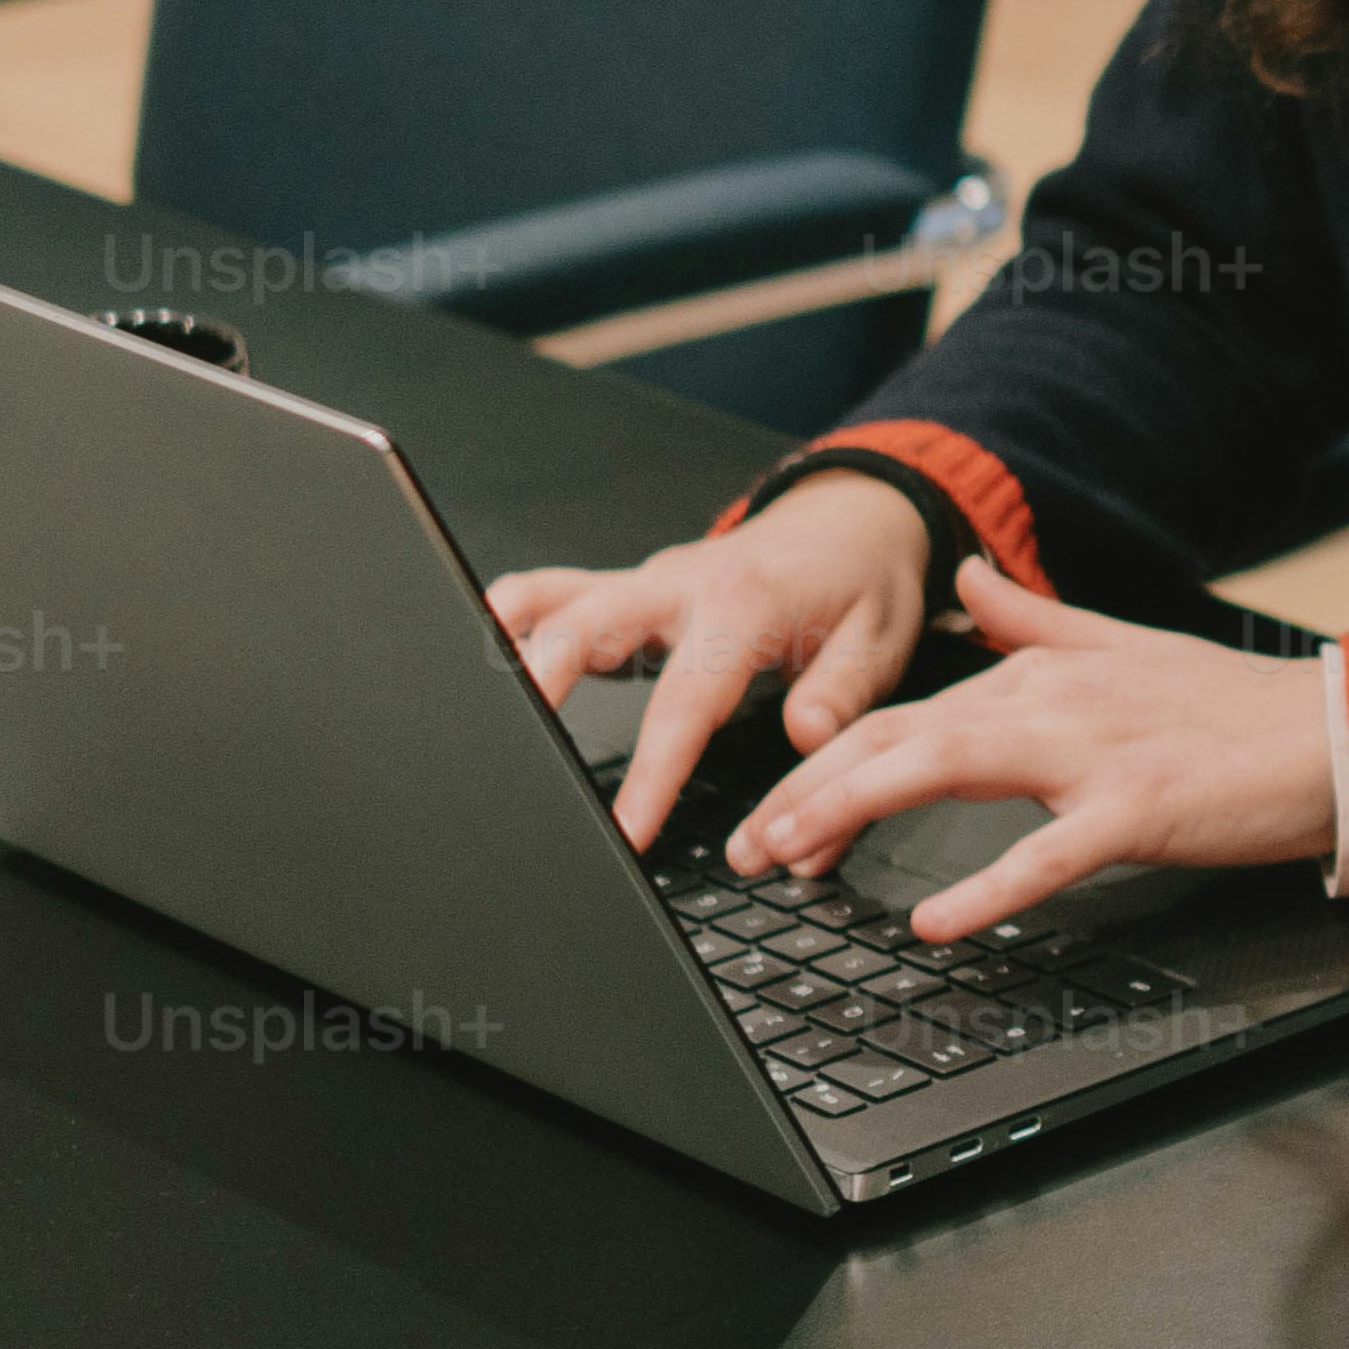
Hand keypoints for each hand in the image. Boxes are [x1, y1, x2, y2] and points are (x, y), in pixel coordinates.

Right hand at [486, 473, 937, 846]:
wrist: (853, 516)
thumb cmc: (865, 579)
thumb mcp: (883, 636)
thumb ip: (842, 690)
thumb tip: (805, 736)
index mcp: (744, 606)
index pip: (684, 701)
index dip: (651, 772)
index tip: (623, 831)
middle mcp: (681, 585)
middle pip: (584, 629)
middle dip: (538, 688)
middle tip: (512, 758)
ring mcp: (648, 582)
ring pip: (552, 603)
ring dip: (504, 647)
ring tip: (465, 707)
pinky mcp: (630, 587)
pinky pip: (554, 593)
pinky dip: (507, 619)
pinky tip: (476, 660)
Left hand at [724, 557, 1342, 937]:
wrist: (1334, 735)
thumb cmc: (1237, 707)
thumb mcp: (1125, 646)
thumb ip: (1037, 618)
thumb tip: (969, 573)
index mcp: (1044, 672)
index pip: (911, 713)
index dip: (831, 761)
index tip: (782, 813)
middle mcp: (1055, 700)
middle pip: (905, 736)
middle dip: (812, 788)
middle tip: (752, 846)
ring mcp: (1096, 752)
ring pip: (950, 769)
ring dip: (858, 809)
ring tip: (798, 856)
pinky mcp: (1140, 806)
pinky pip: (1049, 854)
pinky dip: (989, 888)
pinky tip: (937, 923)